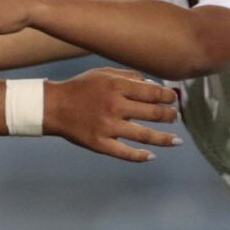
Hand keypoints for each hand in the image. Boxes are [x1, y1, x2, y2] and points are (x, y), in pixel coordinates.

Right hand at [48, 67, 180, 162]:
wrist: (53, 106)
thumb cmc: (81, 88)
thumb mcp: (103, 73)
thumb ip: (129, 77)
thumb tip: (154, 85)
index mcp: (116, 86)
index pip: (152, 92)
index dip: (168, 96)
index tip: (173, 99)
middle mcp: (114, 106)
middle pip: (153, 113)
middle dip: (170, 116)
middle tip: (176, 117)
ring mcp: (107, 127)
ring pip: (144, 135)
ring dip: (164, 138)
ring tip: (176, 140)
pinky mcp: (99, 143)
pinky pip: (125, 153)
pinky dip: (140, 156)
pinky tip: (151, 155)